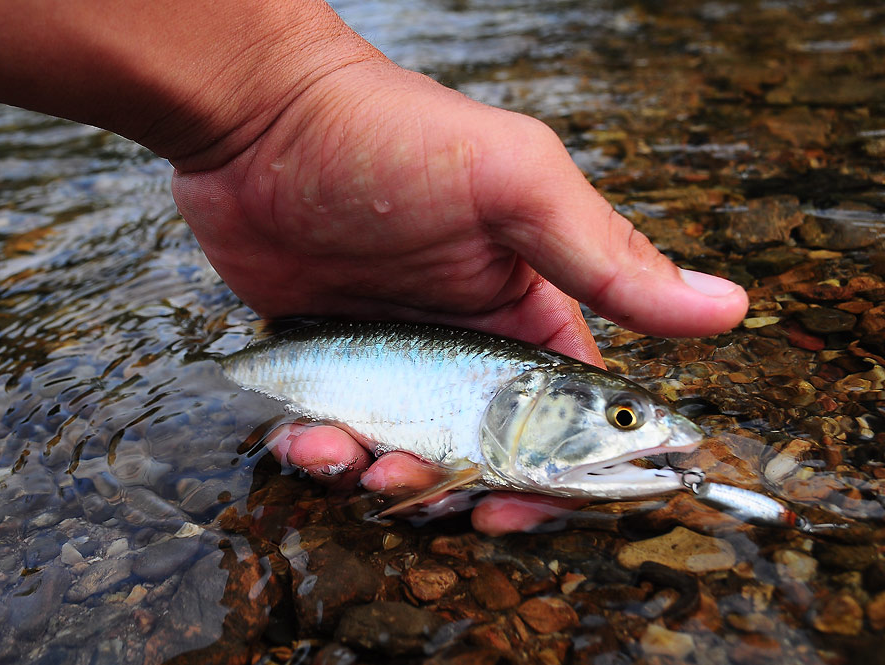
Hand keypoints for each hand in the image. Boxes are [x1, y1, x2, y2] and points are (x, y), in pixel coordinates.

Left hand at [171, 60, 747, 533]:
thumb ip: (605, 257)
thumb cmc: (393, 138)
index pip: (561, 414)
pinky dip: (320, 456)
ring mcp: (388, 361)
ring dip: (380, 480)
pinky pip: (329, 437)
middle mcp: (459, 344)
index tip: (519, 507)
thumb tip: (726, 307)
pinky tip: (305, 440)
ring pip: (399, 458)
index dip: (552, 474)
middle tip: (425, 496)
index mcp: (520, 310)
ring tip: (349, 460)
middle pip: (477, 455)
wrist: (260, 122)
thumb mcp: (513, 185)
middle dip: (455, 491)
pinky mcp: (324, 367)